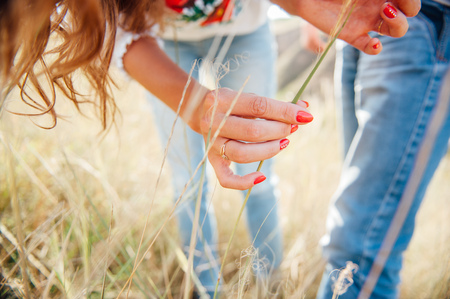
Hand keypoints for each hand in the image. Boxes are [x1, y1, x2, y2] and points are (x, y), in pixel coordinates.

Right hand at [196, 88, 311, 189]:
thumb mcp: (249, 97)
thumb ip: (275, 104)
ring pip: (242, 154)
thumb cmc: (233, 104)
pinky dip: (244, 182)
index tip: (305, 116)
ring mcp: (211, 143)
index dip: (285, 111)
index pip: (258, 106)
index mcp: (221, 99)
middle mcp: (212, 121)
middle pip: (252, 131)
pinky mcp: (211, 160)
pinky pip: (226, 179)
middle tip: (293, 128)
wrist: (201, 111)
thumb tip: (305, 106)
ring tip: (284, 143)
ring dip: (269, 150)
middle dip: (279, 130)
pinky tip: (262, 177)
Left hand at [275, 0, 420, 54]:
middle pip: (409, 13)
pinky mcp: (351, 34)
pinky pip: (369, 47)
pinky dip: (374, 48)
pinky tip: (374, 44)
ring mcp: (366, 20)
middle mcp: (378, 4)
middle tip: (389, 3)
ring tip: (385, 12)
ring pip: (396, 30)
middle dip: (409, 8)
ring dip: (398, 24)